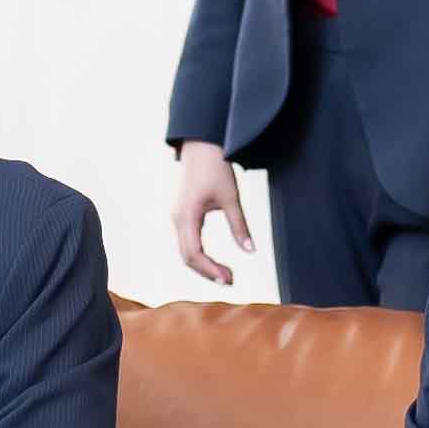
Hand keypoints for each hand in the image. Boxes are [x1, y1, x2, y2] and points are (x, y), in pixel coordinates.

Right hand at [171, 140, 254, 286]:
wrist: (201, 146)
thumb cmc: (216, 167)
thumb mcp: (231, 197)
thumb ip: (239, 225)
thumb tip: (250, 251)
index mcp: (187, 215)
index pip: (194, 253)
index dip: (210, 270)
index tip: (228, 279)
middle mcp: (178, 219)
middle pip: (187, 257)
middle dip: (207, 272)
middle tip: (231, 281)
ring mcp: (178, 217)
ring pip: (185, 252)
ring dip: (204, 266)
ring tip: (226, 274)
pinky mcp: (182, 215)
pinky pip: (187, 243)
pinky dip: (200, 256)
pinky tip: (215, 262)